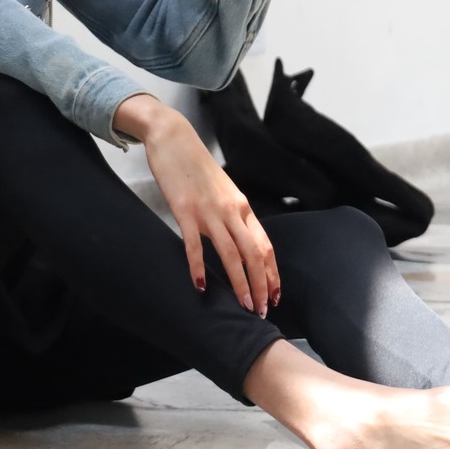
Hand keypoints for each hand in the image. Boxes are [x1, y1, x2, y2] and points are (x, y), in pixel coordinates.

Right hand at [116, 94, 279, 314]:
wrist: (174, 137)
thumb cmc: (197, 167)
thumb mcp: (222, 190)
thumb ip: (231, 214)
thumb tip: (240, 242)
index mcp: (242, 206)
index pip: (265, 245)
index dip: (272, 273)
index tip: (275, 296)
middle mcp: (231, 210)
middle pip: (254, 254)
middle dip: (261, 285)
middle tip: (262, 311)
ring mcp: (208, 211)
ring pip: (231, 253)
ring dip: (240, 282)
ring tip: (244, 306)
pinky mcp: (185, 211)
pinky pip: (195, 245)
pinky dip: (199, 267)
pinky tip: (200, 286)